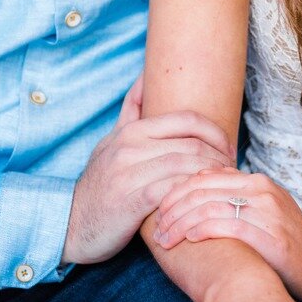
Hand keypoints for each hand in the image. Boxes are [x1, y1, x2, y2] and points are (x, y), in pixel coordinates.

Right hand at [63, 82, 236, 264]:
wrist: (69, 225)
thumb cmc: (100, 184)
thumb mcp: (110, 142)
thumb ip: (131, 111)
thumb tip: (145, 76)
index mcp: (131, 131)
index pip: (187, 120)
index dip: (216, 132)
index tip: (228, 147)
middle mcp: (129, 148)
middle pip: (192, 144)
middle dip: (220, 156)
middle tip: (232, 169)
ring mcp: (129, 173)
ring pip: (187, 166)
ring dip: (212, 175)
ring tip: (224, 185)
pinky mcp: (132, 201)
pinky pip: (174, 190)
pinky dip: (193, 192)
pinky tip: (203, 199)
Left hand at [155, 170, 301, 301]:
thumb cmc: (285, 240)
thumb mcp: (262, 209)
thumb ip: (234, 196)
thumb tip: (196, 185)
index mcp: (257, 181)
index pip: (204, 176)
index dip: (175, 191)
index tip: (159, 211)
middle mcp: (262, 191)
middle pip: (202, 190)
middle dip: (172, 208)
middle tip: (156, 227)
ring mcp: (267, 212)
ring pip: (209, 206)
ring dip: (180, 223)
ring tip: (165, 239)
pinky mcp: (270, 236)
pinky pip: (226, 226)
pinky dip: (200, 230)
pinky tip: (187, 239)